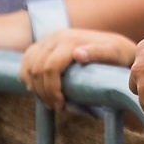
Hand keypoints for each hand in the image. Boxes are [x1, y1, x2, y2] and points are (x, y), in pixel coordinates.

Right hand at [20, 29, 136, 109]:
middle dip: (44, 92)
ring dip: (35, 86)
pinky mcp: (44, 43)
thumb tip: (78, 54)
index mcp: (71, 40)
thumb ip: (99, 53)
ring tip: (49, 101)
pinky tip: (36, 88)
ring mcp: (49, 38)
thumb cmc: (117, 55)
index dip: (51, 90)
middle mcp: (57, 36)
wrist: (115, 46)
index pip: (50, 67)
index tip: (62, 107)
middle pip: (37, 69)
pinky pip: (27, 59)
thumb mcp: (114, 54)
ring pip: (29, 65)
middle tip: (56, 107)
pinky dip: (27, 76)